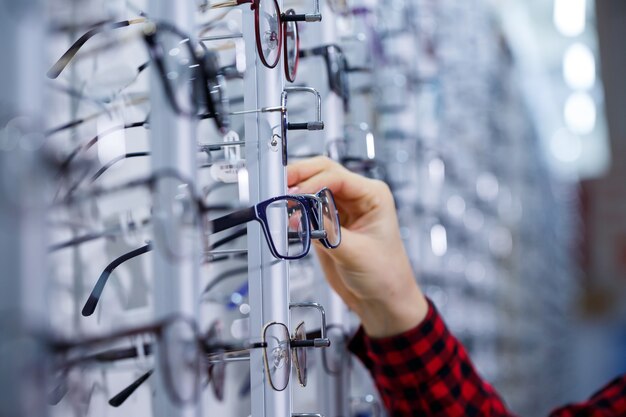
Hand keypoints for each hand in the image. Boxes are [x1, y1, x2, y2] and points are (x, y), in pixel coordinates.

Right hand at [288, 157, 427, 337]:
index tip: (295, 196)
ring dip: (295, 192)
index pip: (337, 177)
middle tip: (279, 187)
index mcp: (373, 195)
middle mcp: (358, 197)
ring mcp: (342, 209)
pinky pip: (308, 209)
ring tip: (281, 202)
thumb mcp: (355, 253)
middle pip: (323, 172)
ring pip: (312, 187)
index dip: (313, 184)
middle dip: (300, 177)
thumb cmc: (385, 276)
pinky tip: (287, 217)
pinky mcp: (328, 223)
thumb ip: (327, 232)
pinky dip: (295, 210)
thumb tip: (302, 215)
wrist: (382, 301)